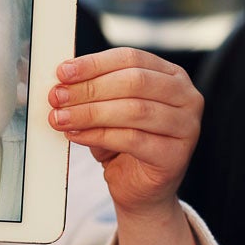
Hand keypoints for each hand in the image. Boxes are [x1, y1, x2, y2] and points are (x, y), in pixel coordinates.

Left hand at [47, 47, 202, 216]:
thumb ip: (91, 91)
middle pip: (134, 82)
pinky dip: (98, 135)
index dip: (94, 64)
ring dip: (89, 113)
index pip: (130, 58)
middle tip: (57, 97)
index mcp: (170, 75)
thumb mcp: (107, 108)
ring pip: (134, 110)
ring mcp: (186, 127)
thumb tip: (61, 83)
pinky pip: (132, 139)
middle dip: (89, 88)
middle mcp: (185, 97)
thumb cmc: (123, 142)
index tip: (62, 72)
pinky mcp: (175, 156)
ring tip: (61, 118)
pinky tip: (76, 135)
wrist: (138, 186)